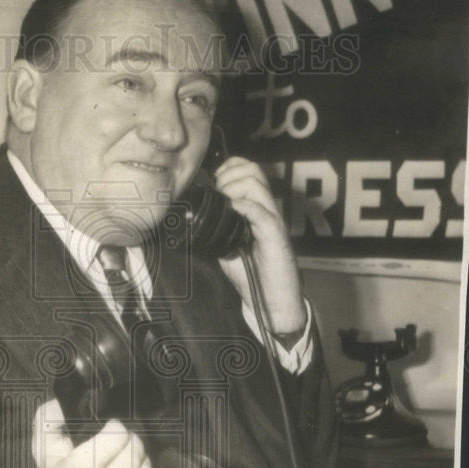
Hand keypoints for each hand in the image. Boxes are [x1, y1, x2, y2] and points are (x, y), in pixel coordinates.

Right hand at [31, 399, 157, 467]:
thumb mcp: (44, 448)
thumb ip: (47, 421)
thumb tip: (58, 402)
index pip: (108, 445)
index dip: (117, 430)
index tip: (114, 427)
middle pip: (130, 460)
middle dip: (133, 442)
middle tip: (128, 439)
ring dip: (142, 461)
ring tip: (131, 457)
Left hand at [213, 157, 305, 334]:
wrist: (272, 300)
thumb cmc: (252, 274)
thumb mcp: (226, 247)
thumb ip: (216, 229)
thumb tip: (194, 217)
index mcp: (256, 208)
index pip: (248, 169)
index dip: (230, 167)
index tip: (214, 181)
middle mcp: (266, 209)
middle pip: (252, 170)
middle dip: (228, 176)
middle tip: (217, 195)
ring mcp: (272, 219)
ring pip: (256, 184)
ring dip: (233, 189)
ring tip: (225, 205)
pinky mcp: (275, 234)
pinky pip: (260, 211)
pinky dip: (243, 207)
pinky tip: (233, 213)